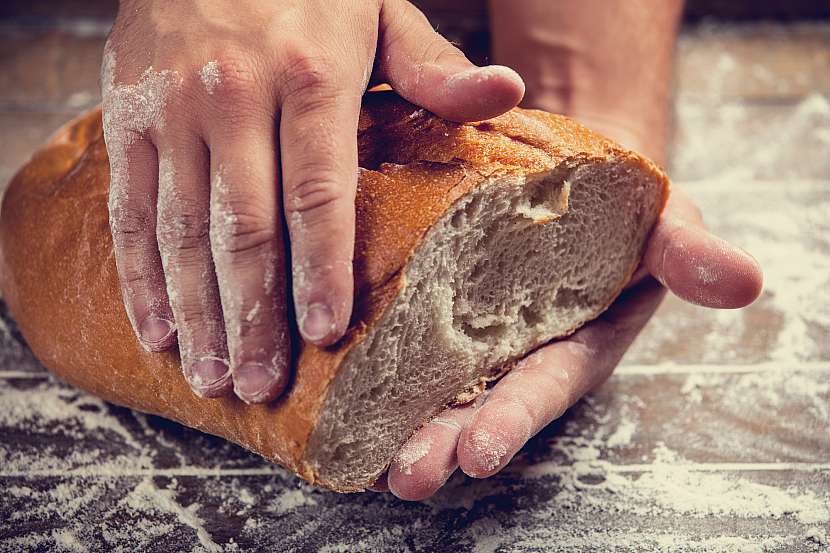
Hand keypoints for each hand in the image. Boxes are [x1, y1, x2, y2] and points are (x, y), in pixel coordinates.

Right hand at [102, 0, 524, 402]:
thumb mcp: (382, 11)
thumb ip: (435, 67)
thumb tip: (507, 93)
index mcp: (309, 76)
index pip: (318, 193)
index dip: (320, 268)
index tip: (325, 333)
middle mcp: (232, 95)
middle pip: (245, 228)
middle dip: (252, 316)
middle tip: (260, 384)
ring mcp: (171, 108)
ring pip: (181, 230)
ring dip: (197, 313)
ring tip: (213, 376)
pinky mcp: (125, 115)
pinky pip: (128, 208)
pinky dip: (139, 277)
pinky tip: (157, 329)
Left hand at [372, 188, 762, 498]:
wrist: (565, 173)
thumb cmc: (618, 206)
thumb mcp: (661, 221)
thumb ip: (688, 253)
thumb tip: (742, 280)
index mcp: (570, 339)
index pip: (541, 384)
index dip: (513, 417)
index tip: (479, 451)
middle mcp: (515, 346)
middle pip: (475, 399)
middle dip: (442, 439)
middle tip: (403, 472)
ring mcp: (469, 329)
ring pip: (429, 378)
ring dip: (396, 416)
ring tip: (361, 452)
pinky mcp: (430, 302)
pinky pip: (398, 331)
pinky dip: (369, 357)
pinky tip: (331, 382)